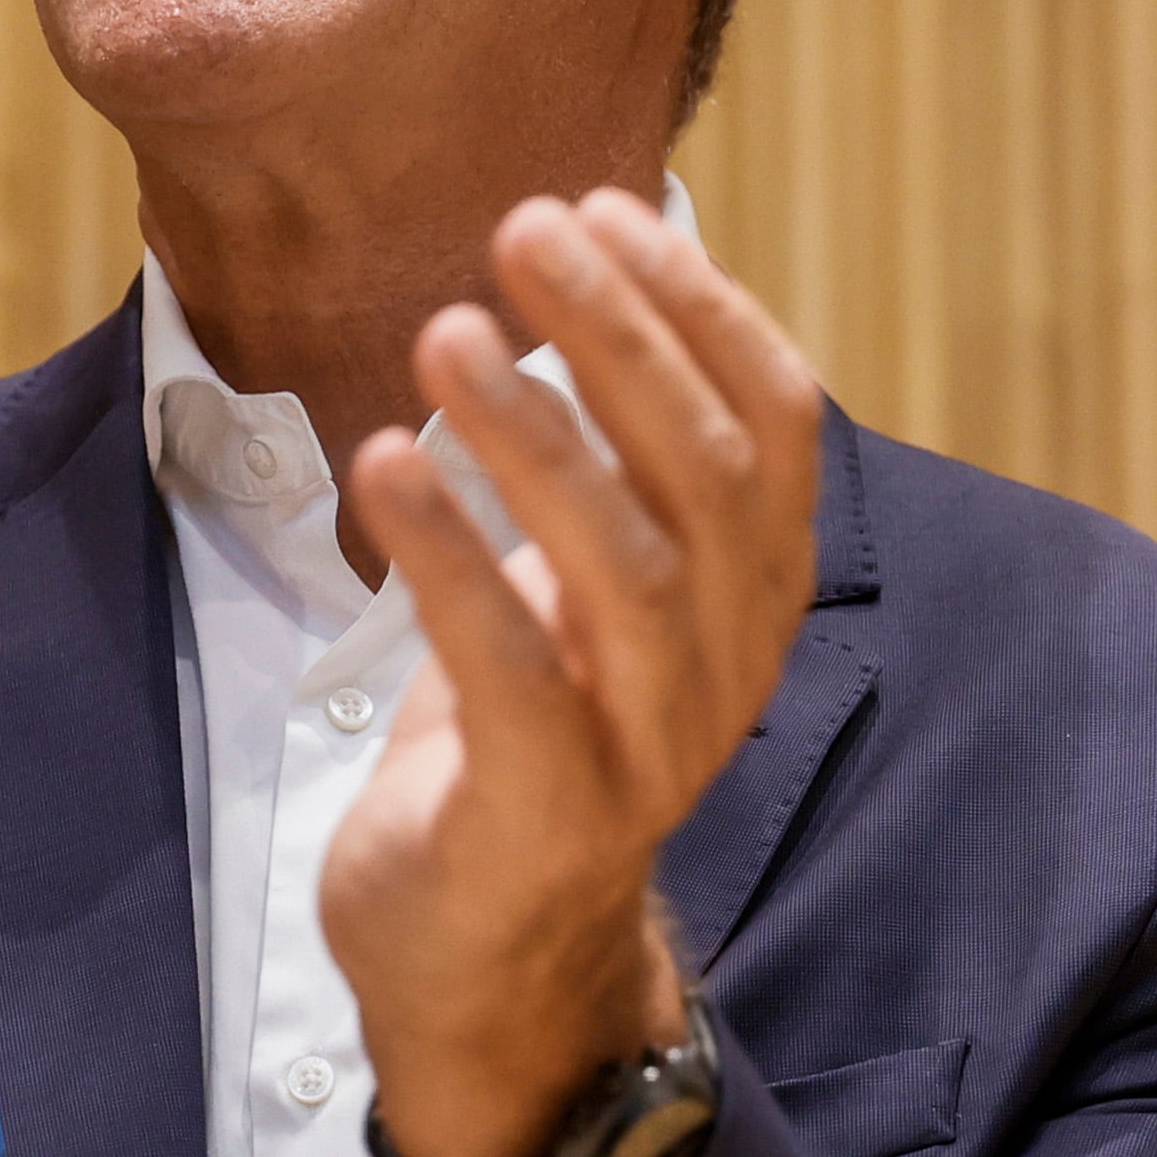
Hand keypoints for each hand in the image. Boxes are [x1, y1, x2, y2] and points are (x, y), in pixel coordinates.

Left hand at [322, 189, 821, 1156]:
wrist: (486, 951)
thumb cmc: (525, 726)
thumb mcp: (582, 580)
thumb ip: (605, 456)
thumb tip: (574, 267)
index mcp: (751, 589)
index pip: (772, 422)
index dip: (699, 307)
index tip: (603, 206)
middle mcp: (727, 660)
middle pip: (705, 473)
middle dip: (617, 335)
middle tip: (524, 230)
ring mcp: (650, 743)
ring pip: (626, 569)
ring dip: (536, 435)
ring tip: (447, 332)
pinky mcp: (550, 810)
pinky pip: (513, 673)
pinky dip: (450, 560)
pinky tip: (384, 464)